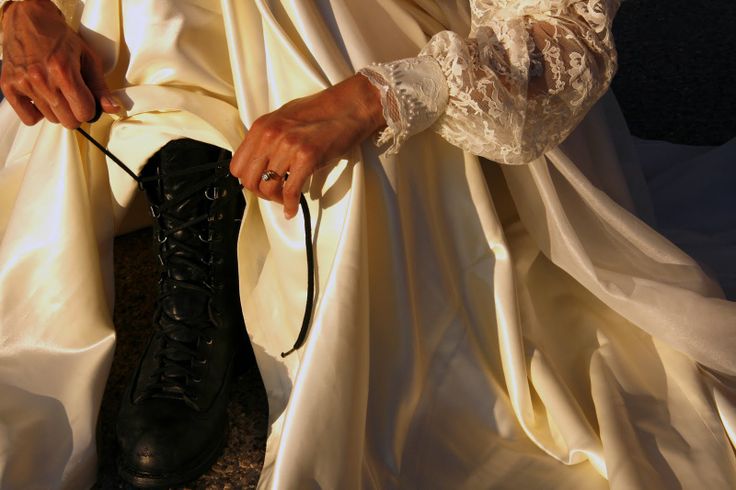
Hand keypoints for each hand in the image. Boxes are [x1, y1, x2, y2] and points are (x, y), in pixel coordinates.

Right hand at [0, 0, 118, 127]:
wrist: (29, 20)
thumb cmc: (59, 38)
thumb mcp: (88, 57)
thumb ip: (100, 86)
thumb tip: (112, 108)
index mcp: (63, 70)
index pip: (84, 112)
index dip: (90, 108)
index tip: (87, 100)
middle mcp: (41, 78)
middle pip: (68, 120)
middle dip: (76, 111)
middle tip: (73, 96)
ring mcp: (23, 83)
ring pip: (51, 119)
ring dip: (57, 110)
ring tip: (56, 90)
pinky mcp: (8, 86)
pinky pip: (29, 118)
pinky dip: (37, 113)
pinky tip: (42, 98)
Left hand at [230, 74, 384, 218]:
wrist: (349, 106)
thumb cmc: (320, 111)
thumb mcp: (283, 118)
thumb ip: (268, 138)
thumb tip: (261, 161)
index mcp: (261, 127)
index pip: (237, 165)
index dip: (248, 180)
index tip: (260, 183)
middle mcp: (270, 137)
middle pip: (249, 180)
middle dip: (260, 193)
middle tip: (273, 195)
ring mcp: (288, 147)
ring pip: (268, 188)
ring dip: (276, 199)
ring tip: (286, 199)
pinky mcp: (307, 158)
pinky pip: (290, 191)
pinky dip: (290, 205)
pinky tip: (293, 210)